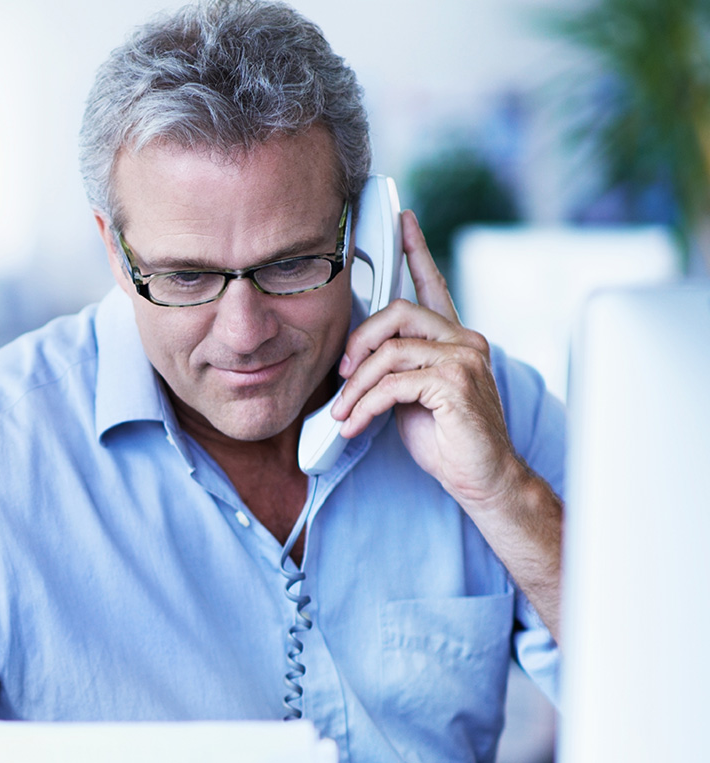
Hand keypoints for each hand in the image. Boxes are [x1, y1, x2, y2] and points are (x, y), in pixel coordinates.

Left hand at [331, 209, 526, 509]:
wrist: (484, 478)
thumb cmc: (449, 442)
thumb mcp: (413, 397)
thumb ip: (396, 369)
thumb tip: (356, 361)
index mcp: (455, 339)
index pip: (433, 286)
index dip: (416, 251)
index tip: (403, 221)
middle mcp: (464, 341)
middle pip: (398, 312)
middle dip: (359, 342)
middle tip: (342, 375)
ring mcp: (464, 361)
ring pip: (390, 351)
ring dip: (356, 385)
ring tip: (344, 412)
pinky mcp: (455, 385)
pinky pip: (394, 384)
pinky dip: (366, 406)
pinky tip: (355, 425)